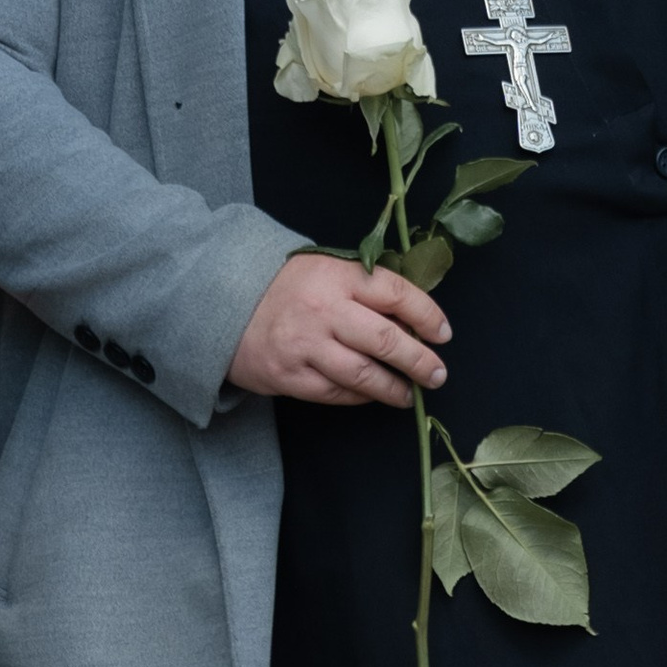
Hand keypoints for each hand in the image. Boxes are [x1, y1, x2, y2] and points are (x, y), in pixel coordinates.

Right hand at [228, 252, 450, 409]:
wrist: (223, 305)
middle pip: (387, 340)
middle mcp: (325, 310)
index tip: (443, 334)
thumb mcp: (324, 270)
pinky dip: (361, 397)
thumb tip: (414, 318)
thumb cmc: (286, 288)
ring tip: (409, 394)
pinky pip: (337, 392)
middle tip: (437, 374)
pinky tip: (371, 395)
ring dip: (395, 388)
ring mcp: (306, 346)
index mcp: (338, 276)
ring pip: (365, 375)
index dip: (428, 315)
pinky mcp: (290, 376)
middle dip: (421, 362)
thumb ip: (364, 286)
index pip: (396, 294)